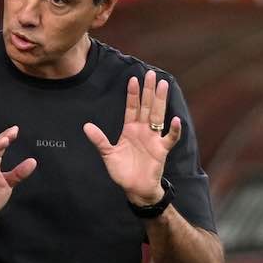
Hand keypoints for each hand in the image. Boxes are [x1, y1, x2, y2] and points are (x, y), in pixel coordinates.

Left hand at [83, 70, 181, 205]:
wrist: (135, 188)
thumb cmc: (123, 171)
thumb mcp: (108, 154)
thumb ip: (99, 140)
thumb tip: (86, 126)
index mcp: (130, 130)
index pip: (132, 108)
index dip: (133, 94)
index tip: (133, 79)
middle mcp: (143, 131)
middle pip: (147, 107)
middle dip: (149, 90)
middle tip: (151, 74)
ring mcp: (153, 139)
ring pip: (158, 116)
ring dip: (161, 101)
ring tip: (163, 85)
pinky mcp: (161, 150)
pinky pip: (170, 138)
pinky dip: (174, 130)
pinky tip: (176, 120)